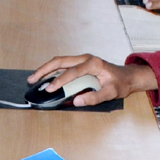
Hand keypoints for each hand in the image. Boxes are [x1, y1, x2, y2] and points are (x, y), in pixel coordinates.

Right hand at [26, 54, 156, 106]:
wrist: (127, 76)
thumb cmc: (120, 83)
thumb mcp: (111, 93)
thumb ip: (95, 97)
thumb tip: (77, 101)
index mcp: (93, 64)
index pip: (72, 71)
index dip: (60, 81)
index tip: (49, 89)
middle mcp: (85, 58)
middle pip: (60, 61)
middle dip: (45, 70)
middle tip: (32, 79)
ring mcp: (82, 60)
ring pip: (59, 61)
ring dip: (46, 69)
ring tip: (33, 78)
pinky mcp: (79, 63)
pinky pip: (63, 65)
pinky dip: (52, 71)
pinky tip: (44, 78)